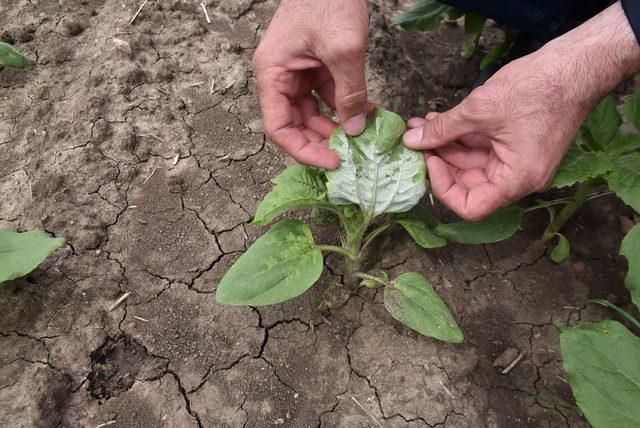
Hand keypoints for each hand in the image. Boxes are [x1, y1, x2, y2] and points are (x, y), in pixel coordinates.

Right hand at [253, 0, 370, 168]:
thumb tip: (356, 129)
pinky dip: (346, 107)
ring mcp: (298, 73)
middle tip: (352, 154)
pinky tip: (369, 115)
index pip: (278, 127)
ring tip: (364, 138)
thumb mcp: (343, 49)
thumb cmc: (328, 0)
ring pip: (313, 113)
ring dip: (337, 126)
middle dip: (323, 141)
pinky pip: (328, 96)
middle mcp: (280, 77)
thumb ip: (350, 92)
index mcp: (272, 74)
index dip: (302, 150)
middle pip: (295, 124)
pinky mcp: (315, 67)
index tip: (331, 162)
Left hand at [403, 3, 639, 220]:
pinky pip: (482, 148)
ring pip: (472, 163)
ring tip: (421, 125)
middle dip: (439, 160)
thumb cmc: (538, 88)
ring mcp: (517, 161)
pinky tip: (438, 120)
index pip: (471, 207)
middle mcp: (519, 177)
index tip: (428, 160)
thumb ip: (442, 129)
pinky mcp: (515, 145)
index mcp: (517, 179)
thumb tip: (412, 141)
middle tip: (416, 138)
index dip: (443, 188)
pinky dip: (460, 136)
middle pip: (468, 183)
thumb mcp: (480, 110)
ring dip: (445, 144)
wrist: (576, 65)